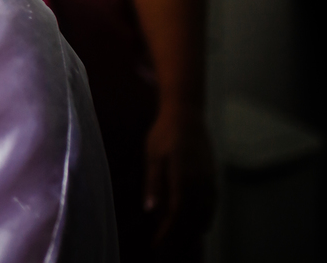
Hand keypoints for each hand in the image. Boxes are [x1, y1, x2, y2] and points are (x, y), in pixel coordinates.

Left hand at [144, 103, 216, 246]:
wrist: (187, 115)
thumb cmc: (164, 134)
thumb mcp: (153, 156)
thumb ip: (154, 184)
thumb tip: (151, 210)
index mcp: (184, 179)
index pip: (177, 216)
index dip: (168, 235)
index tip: (158, 249)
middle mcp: (201, 185)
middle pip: (193, 222)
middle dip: (182, 244)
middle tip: (168, 259)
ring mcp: (210, 184)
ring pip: (204, 218)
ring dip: (194, 238)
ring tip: (184, 255)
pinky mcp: (212, 182)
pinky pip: (209, 209)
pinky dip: (201, 224)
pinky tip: (195, 232)